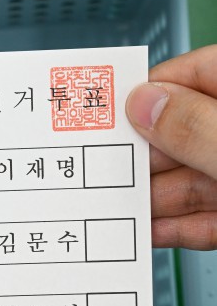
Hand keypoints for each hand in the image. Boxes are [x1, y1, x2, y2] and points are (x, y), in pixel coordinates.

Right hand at [126, 45, 216, 247]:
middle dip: (144, 158)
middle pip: (187, 132)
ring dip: (154, 198)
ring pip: (194, 177)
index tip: (107, 117)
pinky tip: (150, 231)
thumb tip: (144, 103)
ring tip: (116, 209)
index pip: (194, 73)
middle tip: (99, 173)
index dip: (149, 95)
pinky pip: (210, 214)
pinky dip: (181, 225)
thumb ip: (197, 128)